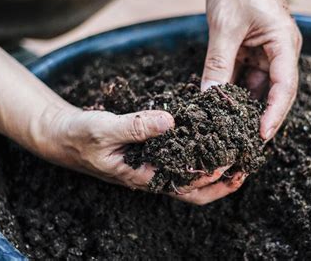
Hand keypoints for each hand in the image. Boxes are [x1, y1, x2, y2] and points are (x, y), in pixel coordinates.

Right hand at [38, 107, 244, 204]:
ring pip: (190, 176)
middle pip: (194, 189)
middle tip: (246, 166)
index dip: (211, 176)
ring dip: (214, 170)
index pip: (185, 185)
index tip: (233, 161)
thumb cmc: (80, 137)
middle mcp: (153, 176)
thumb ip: (134, 126)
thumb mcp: (104, 130)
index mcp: (144, 177)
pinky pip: (180, 159)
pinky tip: (209, 138)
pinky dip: (198, 153)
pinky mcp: (151, 153)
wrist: (64, 136)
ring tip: (237, 155)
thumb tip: (169, 120)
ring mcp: (153, 166)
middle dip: (221, 182)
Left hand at [203, 0, 301, 140]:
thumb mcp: (224, 28)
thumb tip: (209, 98)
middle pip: (275, 92)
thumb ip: (218, 64)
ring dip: (244, 105)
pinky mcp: (253, 50)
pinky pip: (246, 75)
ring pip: (258, 87)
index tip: (261, 136)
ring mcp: (267, 51)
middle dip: (260, 116)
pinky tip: (221, 104)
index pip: (285, 87)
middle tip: (244, 142)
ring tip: (230, 129)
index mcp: (284, 44)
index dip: (275, 114)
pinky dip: (234, 89)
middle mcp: (281, 51)